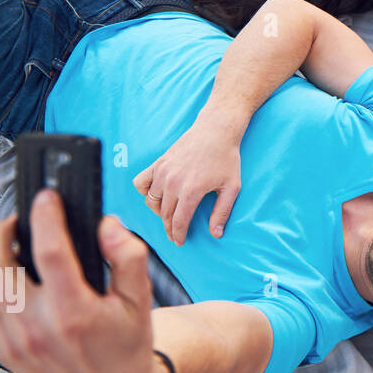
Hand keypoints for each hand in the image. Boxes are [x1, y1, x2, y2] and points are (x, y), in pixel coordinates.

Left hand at [0, 189, 163, 372]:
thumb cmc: (128, 347)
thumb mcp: (141, 300)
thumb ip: (128, 257)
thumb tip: (107, 224)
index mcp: (75, 314)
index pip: (50, 251)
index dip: (46, 216)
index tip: (47, 197)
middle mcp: (38, 328)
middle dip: (2, 231)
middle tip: (18, 218)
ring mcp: (17, 342)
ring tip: (11, 241)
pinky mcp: (6, 351)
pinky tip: (15, 274)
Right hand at [133, 119, 241, 244]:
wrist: (216, 130)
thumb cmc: (226, 158)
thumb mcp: (231, 187)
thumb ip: (222, 212)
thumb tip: (215, 234)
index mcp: (191, 191)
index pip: (178, 222)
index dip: (178, 235)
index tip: (179, 242)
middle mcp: (173, 183)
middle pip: (164, 214)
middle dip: (169, 228)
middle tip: (175, 234)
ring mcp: (163, 172)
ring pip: (151, 201)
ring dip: (159, 212)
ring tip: (170, 214)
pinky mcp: (158, 163)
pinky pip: (141, 183)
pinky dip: (145, 191)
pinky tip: (157, 195)